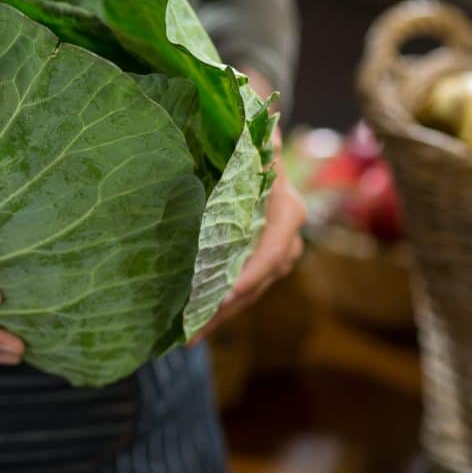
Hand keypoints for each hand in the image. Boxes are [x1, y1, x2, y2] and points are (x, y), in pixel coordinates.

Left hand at [191, 132, 305, 343]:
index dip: (248, 277)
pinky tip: (190, 323)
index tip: (222, 298)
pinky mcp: (255, 260)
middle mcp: (285, 237)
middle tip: (191, 334)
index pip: (272, 251)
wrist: (257, 144)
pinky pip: (239, 287)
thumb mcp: (250, 136)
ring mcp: (272, 252)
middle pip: (257, 282)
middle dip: (226, 310)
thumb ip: (254, 138)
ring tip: (185, 338)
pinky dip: (217, 306)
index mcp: (286, 210)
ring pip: (248, 291)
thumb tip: (259, 133)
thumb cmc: (249, 139)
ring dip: (219, 316)